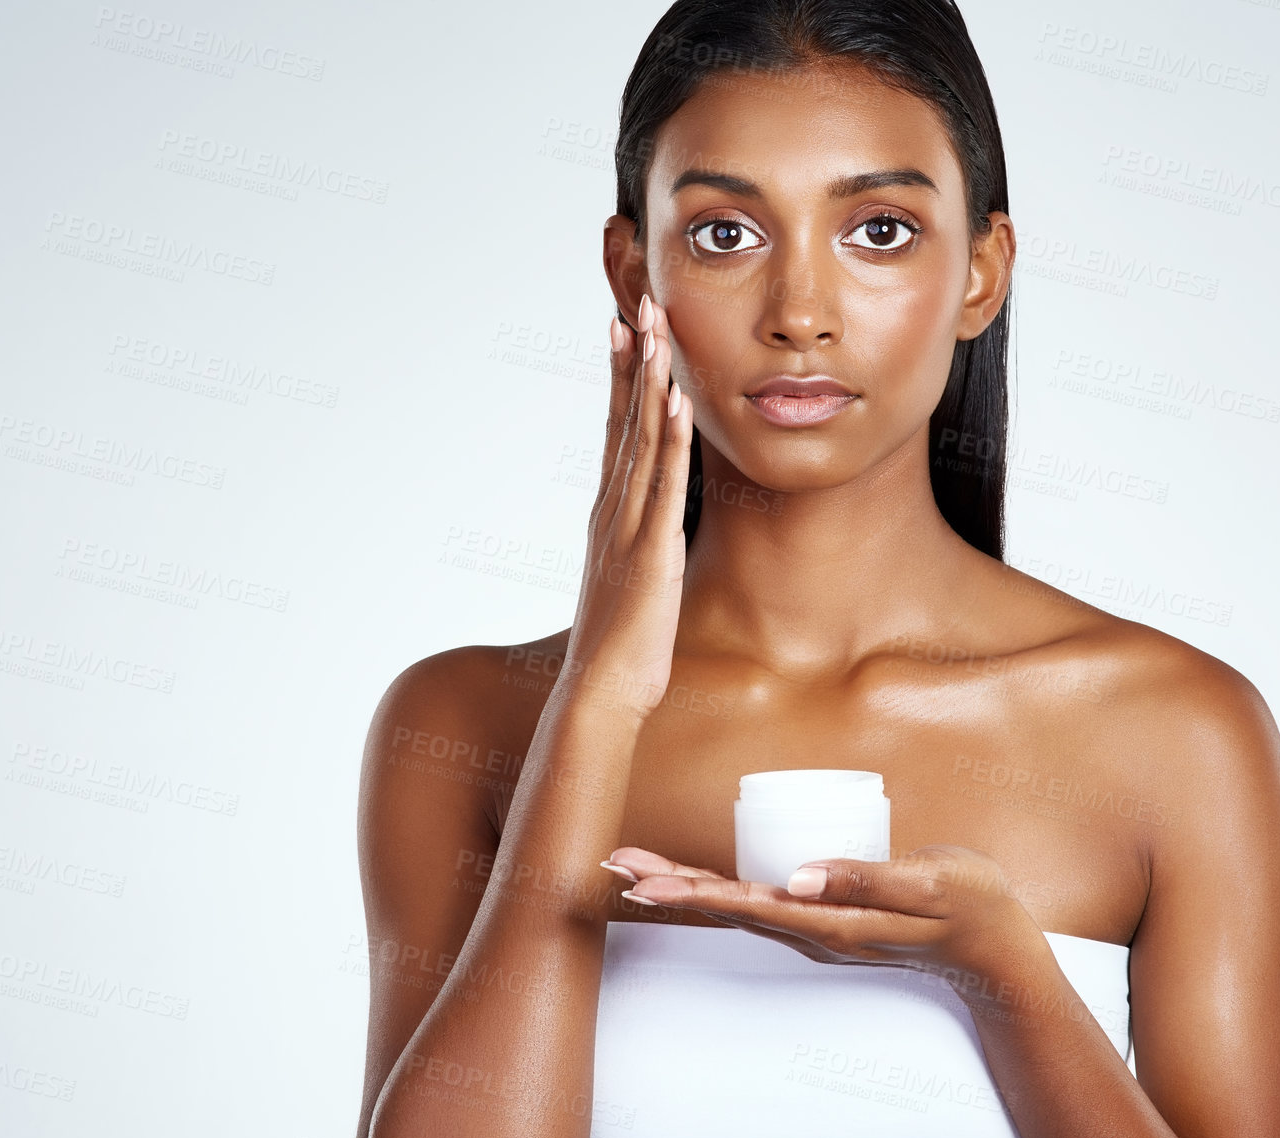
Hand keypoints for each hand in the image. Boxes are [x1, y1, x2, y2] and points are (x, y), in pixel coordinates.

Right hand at [556, 295, 691, 719]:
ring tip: (656, 330)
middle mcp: (612, 510)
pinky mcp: (650, 550)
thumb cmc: (620, 646)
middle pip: (622, 420)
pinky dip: (668, 438)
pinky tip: (677, 399)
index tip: (623, 328)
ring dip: (649, 382)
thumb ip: (640, 546)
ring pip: (639, 440)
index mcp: (608, 515)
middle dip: (632, 360)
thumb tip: (655, 528)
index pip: (615, 431)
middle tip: (637, 303)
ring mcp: (627, 527)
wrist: (602, 691)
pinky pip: (660, 484)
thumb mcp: (632, 581)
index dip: (620, 378)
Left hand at [599, 844, 1047, 993]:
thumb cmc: (969, 908)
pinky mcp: (823, 914)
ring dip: (682, 888)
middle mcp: (813, 929)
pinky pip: (757, 900)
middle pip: (724, 907)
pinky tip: (692, 879)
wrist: (996, 946)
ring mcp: (816, 926)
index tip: (643, 880)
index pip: (744, 905)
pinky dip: (716, 887)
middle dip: (666, 886)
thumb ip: (866, 879)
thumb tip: (799, 876)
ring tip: (632, 871)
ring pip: (735, 905)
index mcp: (831, 923)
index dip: (689, 890)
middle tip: (612, 866)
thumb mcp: (926, 885)